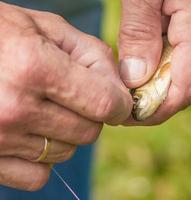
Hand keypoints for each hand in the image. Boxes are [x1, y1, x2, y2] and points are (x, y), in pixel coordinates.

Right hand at [0, 3, 131, 189]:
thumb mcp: (44, 27)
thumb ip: (92, 55)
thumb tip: (122, 90)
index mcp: (34, 67)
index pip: (106, 104)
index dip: (120, 104)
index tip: (118, 101)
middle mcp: (14, 108)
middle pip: (89, 132)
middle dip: (91, 116)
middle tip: (73, 97)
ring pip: (65, 152)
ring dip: (65, 134)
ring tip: (43, 108)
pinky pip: (37, 176)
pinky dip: (42, 159)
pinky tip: (29, 133)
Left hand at [119, 0, 190, 124]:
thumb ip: (139, 33)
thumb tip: (136, 80)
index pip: (186, 88)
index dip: (157, 110)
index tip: (129, 116)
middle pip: (190, 86)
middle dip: (156, 97)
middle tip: (125, 96)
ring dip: (163, 81)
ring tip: (134, 73)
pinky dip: (174, 66)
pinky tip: (154, 53)